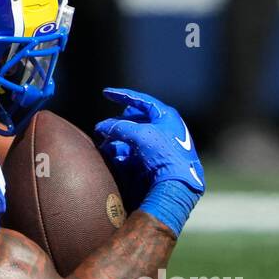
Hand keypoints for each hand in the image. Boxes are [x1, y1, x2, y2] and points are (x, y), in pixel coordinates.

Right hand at [94, 87, 204, 212]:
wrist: (177, 184)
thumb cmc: (163, 154)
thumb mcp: (139, 134)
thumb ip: (118, 127)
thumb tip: (102, 127)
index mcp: (166, 116)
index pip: (142, 101)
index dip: (123, 96)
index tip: (105, 93)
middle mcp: (164, 129)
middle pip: (134, 121)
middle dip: (116, 126)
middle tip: (102, 130)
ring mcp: (159, 146)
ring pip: (131, 139)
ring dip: (116, 142)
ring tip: (105, 148)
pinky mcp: (154, 162)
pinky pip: (133, 154)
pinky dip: (122, 155)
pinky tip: (115, 159)